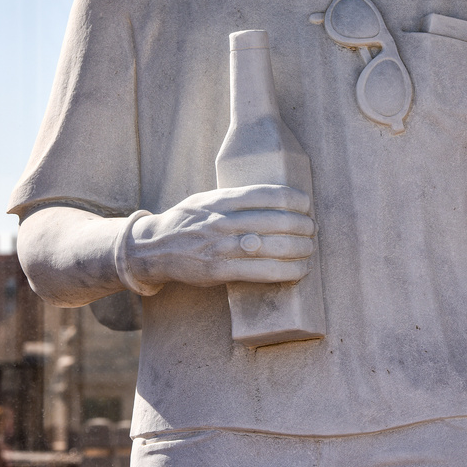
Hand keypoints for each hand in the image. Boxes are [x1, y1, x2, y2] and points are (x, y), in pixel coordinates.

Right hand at [125, 184, 314, 289]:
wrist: (154, 247)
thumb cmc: (188, 221)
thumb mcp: (209, 199)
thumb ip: (238, 199)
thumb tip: (276, 198)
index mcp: (224, 199)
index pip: (271, 195)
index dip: (296, 200)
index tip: (306, 205)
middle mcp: (225, 220)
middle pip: (279, 221)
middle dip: (303, 226)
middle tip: (311, 229)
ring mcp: (222, 246)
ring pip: (275, 246)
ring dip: (301, 249)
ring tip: (309, 249)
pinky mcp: (220, 270)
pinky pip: (263, 271)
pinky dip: (287, 271)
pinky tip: (300, 270)